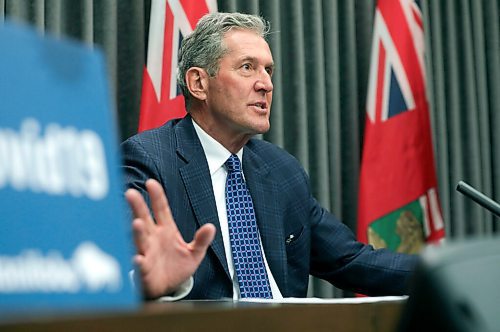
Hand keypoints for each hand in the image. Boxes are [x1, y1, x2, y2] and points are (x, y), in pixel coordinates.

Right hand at [125, 179, 215, 298]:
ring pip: (140, 240)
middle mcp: (153, 239)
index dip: (156, 196)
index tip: (151, 183)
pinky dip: (139, 262)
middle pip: (144, 219)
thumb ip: (202, 240)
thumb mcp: (195, 252)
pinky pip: (141, 266)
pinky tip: (138, 258)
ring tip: (136, 224)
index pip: (161, 209)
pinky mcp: (144, 271)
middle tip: (130, 193)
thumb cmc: (177, 267)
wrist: (169, 289)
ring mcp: (147, 253)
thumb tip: (211, 227)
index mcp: (166, 230)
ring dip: (137, 233)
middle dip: (137, 207)